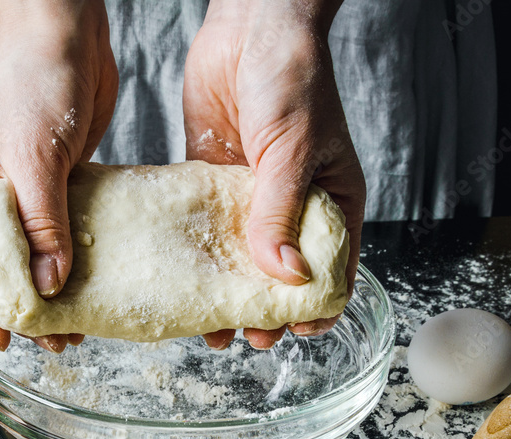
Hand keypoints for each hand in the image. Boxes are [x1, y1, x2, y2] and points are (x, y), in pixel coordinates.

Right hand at [0, 0, 117, 352]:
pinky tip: (80, 293)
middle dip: (12, 306)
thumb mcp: (34, 157)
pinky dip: (58, 265)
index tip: (1, 337)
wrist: (70, 37)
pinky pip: (42, 238)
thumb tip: (51, 284)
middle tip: (46, 341)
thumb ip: (42, 223)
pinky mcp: (34, 189)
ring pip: (14, 257)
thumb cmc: (36, 77)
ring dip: (40, 292)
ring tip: (69, 329)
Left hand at [183, 0, 363, 349]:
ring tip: (207, 323)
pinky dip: (194, 254)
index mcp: (331, 199)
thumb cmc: (293, 79)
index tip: (295, 334)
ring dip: (224, 290)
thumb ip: (282, 213)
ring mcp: (249, 194)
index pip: (332, 265)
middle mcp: (291, 203)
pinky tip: (178, 278)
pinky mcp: (212, 178)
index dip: (316, 303)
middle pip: (281, 269)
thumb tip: (285, 275)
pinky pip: (203, 226)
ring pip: (238, 255)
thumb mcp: (294, 152)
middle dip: (264, 308)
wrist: (250, 27)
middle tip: (243, 336)